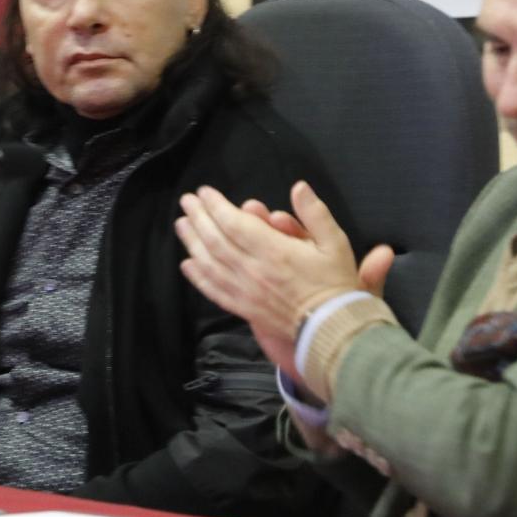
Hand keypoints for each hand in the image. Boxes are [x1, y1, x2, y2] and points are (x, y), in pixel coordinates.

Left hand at [176, 181, 369, 372]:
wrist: (333, 329)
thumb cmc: (335, 284)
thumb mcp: (335, 243)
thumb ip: (315, 213)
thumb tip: (299, 187)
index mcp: (274, 251)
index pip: (234, 223)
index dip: (216, 206)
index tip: (204, 192)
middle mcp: (253, 270)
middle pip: (216, 240)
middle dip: (199, 218)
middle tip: (187, 202)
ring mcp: (246, 291)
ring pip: (210, 263)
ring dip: (192, 242)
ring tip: (181, 225)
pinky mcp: (244, 309)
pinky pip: (215, 291)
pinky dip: (198, 277)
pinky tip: (188, 265)